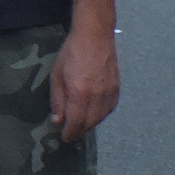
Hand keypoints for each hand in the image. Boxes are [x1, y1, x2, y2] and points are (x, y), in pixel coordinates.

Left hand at [50, 12, 119, 141]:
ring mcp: (110, 92)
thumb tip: (58, 120)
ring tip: (80, 126)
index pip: (77, 121)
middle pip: (90, 123)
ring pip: (101, 118)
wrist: (95, 36)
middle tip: (71, 134)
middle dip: (80, 131)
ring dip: (90, 125)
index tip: (65, 138)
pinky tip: (94, 114)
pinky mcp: (118, 88)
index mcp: (81, 92)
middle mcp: (98, 96)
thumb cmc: (71, 53)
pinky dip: (101, 116)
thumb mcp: (57, 75)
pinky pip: (110, 109)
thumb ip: (58, 100)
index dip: (71, 133)